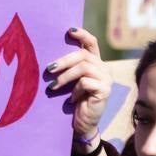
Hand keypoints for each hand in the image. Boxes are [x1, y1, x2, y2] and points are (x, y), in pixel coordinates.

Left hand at [47, 27, 110, 153]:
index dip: (81, 35)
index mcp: (96, 63)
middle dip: (64, 60)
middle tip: (49, 69)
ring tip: (53, 87)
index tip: (68, 30)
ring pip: (83, 67)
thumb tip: (51, 55)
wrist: (83, 124)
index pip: (92, 43)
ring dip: (65, 76)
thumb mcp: (71, 82)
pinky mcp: (105, 90)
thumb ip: (68, 68)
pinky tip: (71, 99)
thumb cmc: (74, 102)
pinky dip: (75, 90)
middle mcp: (104, 68)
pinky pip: (85, 82)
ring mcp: (107, 79)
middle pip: (83, 55)